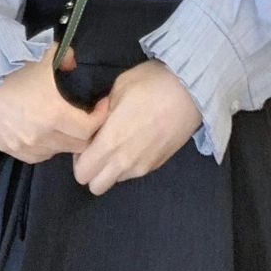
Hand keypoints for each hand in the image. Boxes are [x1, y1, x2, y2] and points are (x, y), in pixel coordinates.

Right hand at [0, 46, 110, 163]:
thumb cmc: (12, 66)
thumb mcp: (45, 53)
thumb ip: (67, 58)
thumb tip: (73, 66)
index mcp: (55, 114)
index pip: (89, 129)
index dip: (100, 117)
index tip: (101, 105)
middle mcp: (42, 136)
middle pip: (77, 146)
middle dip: (86, 131)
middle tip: (85, 116)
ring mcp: (24, 146)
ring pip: (56, 152)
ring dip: (64, 140)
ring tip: (62, 124)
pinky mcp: (9, 150)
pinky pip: (36, 156)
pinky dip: (44, 147)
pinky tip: (42, 132)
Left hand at [71, 60, 201, 196]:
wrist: (192, 90)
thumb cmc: (151, 84)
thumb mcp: (118, 88)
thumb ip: (101, 112)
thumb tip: (97, 119)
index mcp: (110, 142)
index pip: (81, 173)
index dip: (78, 157)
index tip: (87, 140)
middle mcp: (125, 162)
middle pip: (95, 186)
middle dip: (92, 170)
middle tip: (99, 145)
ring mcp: (143, 166)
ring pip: (115, 181)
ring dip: (110, 168)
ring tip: (120, 142)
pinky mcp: (157, 165)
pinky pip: (133, 173)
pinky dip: (128, 164)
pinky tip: (137, 140)